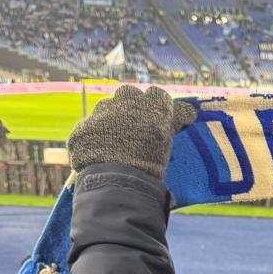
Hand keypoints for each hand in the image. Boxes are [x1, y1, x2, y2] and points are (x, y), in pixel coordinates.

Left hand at [67, 85, 197, 179]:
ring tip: (115, 142)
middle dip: (132, 106)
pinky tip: (99, 154)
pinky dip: (94, 137)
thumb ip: (175, 120)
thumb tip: (189, 110)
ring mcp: (100, 113)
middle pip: (128, 93)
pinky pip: (90, 128)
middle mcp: (124, 101)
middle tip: (135, 129)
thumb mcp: (168, 140)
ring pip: (106, 107)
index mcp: (149, 103)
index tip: (158, 121)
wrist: (116, 180)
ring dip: (111, 119)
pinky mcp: (82, 128)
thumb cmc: (150, 161)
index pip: (157, 95)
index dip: (157, 108)